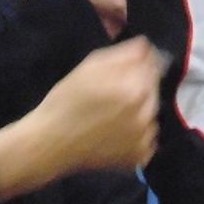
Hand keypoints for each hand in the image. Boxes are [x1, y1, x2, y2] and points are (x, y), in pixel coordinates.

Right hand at [0, 37, 162, 201]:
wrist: (48, 144)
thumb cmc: (66, 101)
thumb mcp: (90, 67)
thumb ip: (125, 53)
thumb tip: (148, 46)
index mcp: (136, 88)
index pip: (155, 65)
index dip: (139, 65)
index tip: (123, 71)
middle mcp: (146, 113)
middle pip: (154, 89)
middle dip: (139, 86)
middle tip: (112, 95)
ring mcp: (145, 138)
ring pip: (152, 113)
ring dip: (140, 110)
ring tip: (111, 116)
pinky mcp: (140, 157)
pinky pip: (148, 137)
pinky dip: (137, 134)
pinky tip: (115, 133)